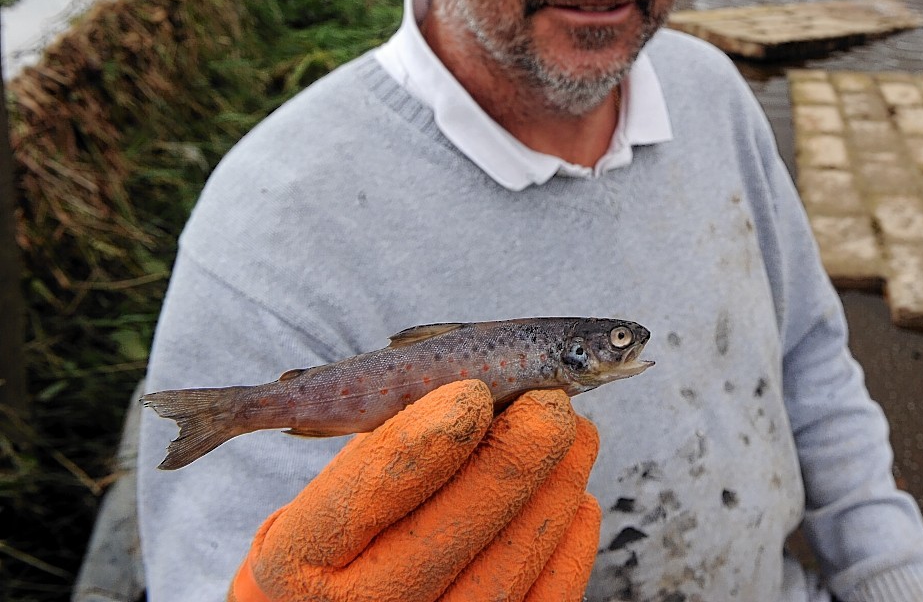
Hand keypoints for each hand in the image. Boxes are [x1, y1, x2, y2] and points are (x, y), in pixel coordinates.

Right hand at [228, 381, 601, 601]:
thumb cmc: (336, 549)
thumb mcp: (324, 496)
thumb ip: (386, 450)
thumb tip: (478, 398)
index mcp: (300, 561)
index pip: (369, 491)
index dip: (429, 437)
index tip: (471, 391)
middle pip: (453, 528)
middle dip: (515, 451)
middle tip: (548, 401)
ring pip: (510, 562)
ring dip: (555, 484)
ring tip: (572, 434)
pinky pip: (547, 598)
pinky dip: (570, 537)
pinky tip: (572, 494)